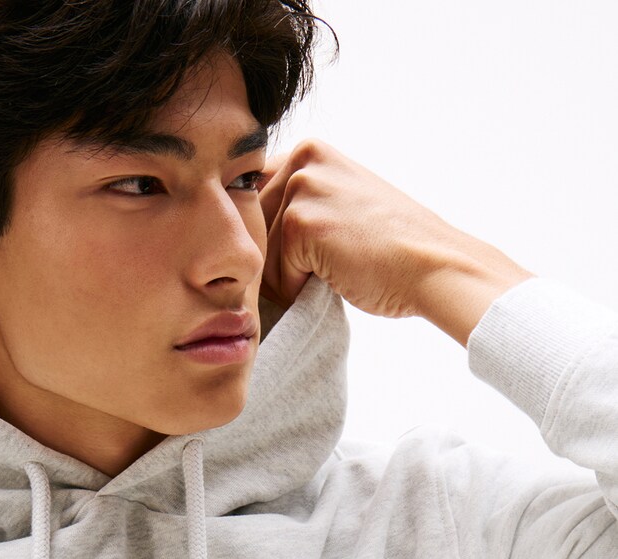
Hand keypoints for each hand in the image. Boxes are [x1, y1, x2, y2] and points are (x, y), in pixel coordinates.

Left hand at [257, 139, 533, 339]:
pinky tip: (340, 274)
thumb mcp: (339, 205)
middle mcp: (302, 159)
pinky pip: (277, 276)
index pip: (255, 202)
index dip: (274, 238)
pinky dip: (302, 289)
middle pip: (252, 231)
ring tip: (340, 264)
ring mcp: (301, 188)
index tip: (316, 247)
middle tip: (333, 259)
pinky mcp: (301, 222)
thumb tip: (242, 230)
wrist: (434, 266)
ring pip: (262, 256)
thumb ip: (297, 203)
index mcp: (309, 151)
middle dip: (282, 259)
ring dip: (294, 276)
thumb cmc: (390, 249)